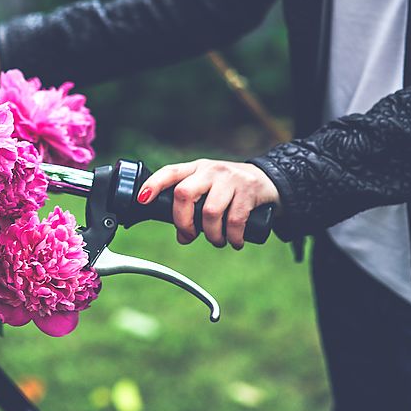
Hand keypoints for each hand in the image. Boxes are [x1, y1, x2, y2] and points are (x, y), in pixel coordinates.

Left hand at [138, 159, 279, 249]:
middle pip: (184, 193)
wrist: (267, 180)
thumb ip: (192, 210)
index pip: (170, 172)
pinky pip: (235, 220)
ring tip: (217, 240)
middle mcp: (210, 170)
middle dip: (182, 221)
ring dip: (211, 234)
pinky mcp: (248, 190)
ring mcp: (230, 178)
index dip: (153, 184)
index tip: (142, 199)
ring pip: (210, 211)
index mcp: (195, 169)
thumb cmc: (229, 189)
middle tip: (189, 235)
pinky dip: (232, 238)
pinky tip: (234, 242)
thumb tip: (182, 237)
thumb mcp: (207, 191)